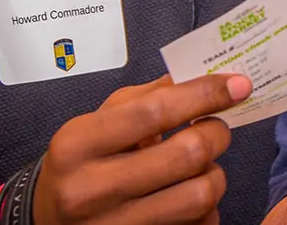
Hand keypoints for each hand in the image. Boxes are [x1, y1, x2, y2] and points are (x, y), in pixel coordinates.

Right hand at [33, 72, 249, 224]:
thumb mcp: (97, 122)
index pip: (154, 111)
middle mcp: (91, 189)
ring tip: (204, 164)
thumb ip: (147, 97)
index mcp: (78, 144)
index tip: (238, 85)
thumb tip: (203, 76)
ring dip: (215, 173)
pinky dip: (207, 207)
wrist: (48, 221)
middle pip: (185, 155)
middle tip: (217, 127)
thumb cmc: (81, 163)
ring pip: (199, 195)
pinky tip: (191, 193)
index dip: (204, 94)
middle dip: (217, 134)